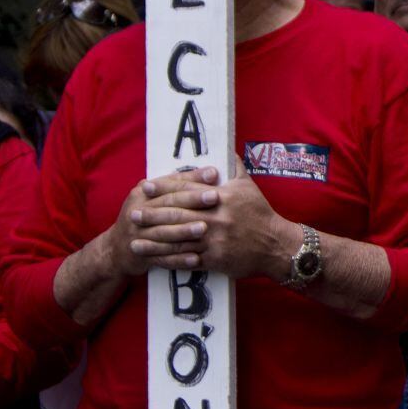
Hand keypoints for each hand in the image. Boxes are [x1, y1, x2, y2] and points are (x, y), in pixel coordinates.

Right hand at [102, 168, 224, 275]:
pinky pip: (162, 258)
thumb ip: (179, 183)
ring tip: (205, 229)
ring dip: (185, 231)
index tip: (213, 177)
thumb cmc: (144, 216)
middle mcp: (137, 213)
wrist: (115, 249)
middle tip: (214, 198)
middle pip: (167, 207)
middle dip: (192, 202)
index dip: (192, 181)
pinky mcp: (140, 257)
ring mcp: (137, 236)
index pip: (169, 186)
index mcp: (142, 195)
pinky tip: (196, 259)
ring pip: (164, 233)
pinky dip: (179, 259)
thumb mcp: (154, 196)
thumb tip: (212, 171)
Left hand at [134, 168, 300, 280]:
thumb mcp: (249, 185)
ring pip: (178, 239)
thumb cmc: (260, 213)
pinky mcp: (214, 259)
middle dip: (152, 214)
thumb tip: (225, 148)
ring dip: (153, 240)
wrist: (275, 244)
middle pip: (177, 214)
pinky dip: (168, 259)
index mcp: (221, 196)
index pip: (186, 189)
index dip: (163, 187)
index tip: (145, 186)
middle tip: (132, 214)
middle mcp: (216, 217)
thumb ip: (234, 166)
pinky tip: (154, 259)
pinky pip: (186, 259)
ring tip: (134, 240)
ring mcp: (214, 239)